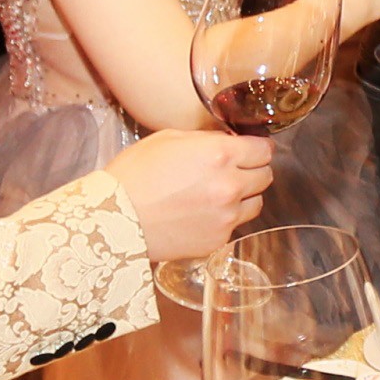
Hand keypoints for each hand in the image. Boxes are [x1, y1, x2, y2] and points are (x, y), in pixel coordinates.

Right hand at [107, 126, 279, 260]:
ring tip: (218, 194)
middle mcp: (230, 186)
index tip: (251, 149)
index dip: (257, 147)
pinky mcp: (217, 240)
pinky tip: (202, 213)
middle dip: (252, 170)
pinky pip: (235, 225)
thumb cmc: (134, 175)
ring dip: (244, 196)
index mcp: (220, 155)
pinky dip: (225, 219)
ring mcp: (227, 217)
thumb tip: (227, 141)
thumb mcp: (168, 139)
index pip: (264, 149)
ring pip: (256, 203)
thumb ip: (206, 139)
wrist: (114, 220)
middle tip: (233, 170)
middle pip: (266, 176)